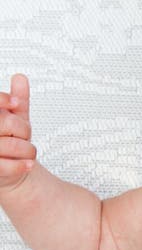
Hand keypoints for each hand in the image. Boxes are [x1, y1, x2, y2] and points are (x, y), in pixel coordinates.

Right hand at [0, 74, 34, 190]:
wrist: (6, 172)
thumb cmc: (8, 142)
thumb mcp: (15, 118)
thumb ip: (18, 100)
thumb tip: (20, 78)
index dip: (3, 100)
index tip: (16, 103)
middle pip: (6, 122)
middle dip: (23, 129)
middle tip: (26, 136)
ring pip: (11, 145)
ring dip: (28, 150)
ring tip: (30, 152)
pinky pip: (7, 166)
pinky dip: (23, 165)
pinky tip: (29, 164)